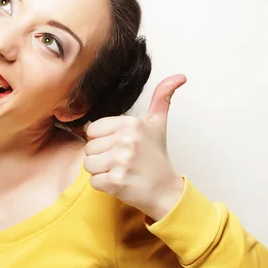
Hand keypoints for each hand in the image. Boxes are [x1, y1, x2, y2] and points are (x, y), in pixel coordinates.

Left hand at [84, 74, 186, 220]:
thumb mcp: (158, 124)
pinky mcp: (116, 181)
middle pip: (89, 148)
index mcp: (131, 124)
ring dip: (101, 171)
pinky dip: (104, 185)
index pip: (93, 130)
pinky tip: (120, 182)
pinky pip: (94, 181)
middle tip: (122, 161)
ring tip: (120, 171)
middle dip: (102, 157)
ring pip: (88, 164)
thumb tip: (179, 76)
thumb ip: (161, 98)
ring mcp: (121, 161)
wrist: (165, 190)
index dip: (103, 140)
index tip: (120, 146)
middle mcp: (126, 140)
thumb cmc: (156, 156)